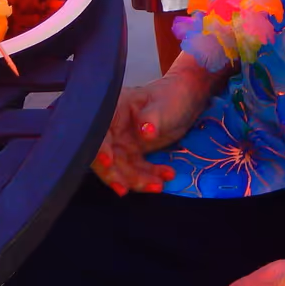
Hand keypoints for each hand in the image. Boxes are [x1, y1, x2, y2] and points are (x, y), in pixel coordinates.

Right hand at [92, 72, 212, 193]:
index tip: (108, 162)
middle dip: (114, 174)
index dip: (99, 148)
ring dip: (137, 180)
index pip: (99, 132)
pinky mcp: (133, 154)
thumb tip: (145, 132)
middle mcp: (113, 129)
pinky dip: (149, 177)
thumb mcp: (163, 105)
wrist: (184, 102)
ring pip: (121, 168)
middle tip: (125, 188)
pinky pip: (136, 171)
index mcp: (113, 110)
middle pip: (105, 155)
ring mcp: (122, 143)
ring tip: (158, 185)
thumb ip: (153, 118)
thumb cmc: (171, 97)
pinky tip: (166, 175)